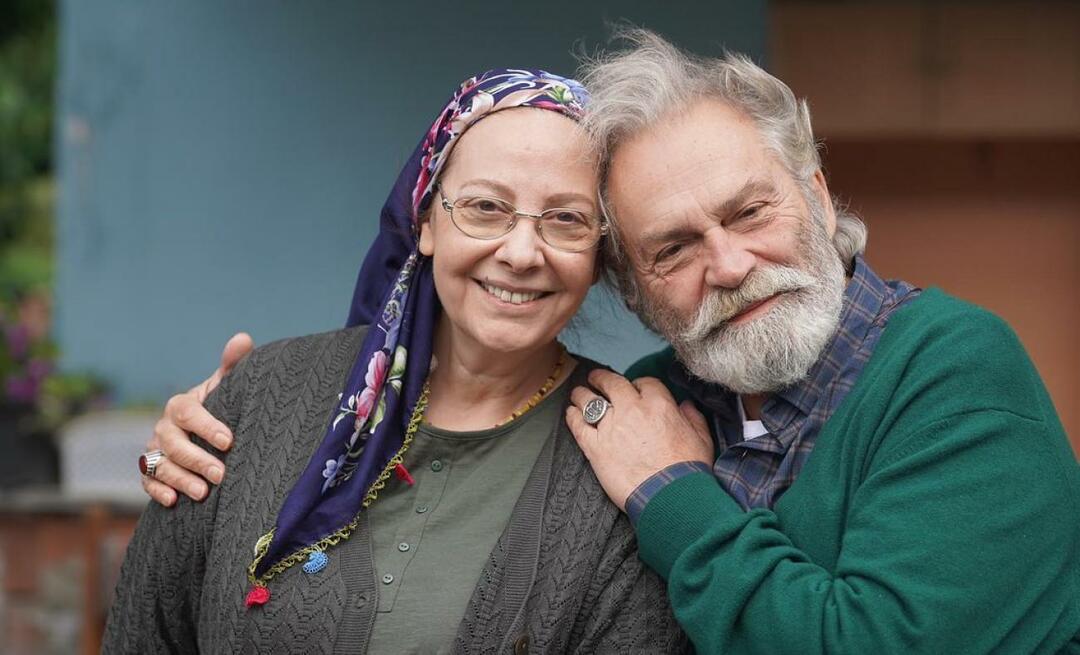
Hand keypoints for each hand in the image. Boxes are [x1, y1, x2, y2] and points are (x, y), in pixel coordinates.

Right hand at [141, 332, 253, 505]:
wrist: (202, 431)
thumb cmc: (219, 406)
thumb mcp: (226, 386)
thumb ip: (233, 365)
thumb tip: (242, 338)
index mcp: (181, 405)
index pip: (188, 413)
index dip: (206, 426)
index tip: (228, 441)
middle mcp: (163, 427)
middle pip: (173, 444)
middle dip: (197, 460)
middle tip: (221, 474)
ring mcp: (154, 450)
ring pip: (160, 465)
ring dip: (180, 480)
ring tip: (204, 493)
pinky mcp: (150, 471)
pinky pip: (147, 482)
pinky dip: (158, 491)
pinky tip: (174, 501)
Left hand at [566, 370, 713, 511]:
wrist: (671, 497)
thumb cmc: (689, 470)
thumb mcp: (702, 439)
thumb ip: (693, 418)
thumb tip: (685, 406)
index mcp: (659, 404)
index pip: (644, 382)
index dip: (638, 384)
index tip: (634, 389)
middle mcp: (632, 410)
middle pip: (611, 383)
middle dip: (602, 378)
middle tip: (596, 378)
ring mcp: (610, 427)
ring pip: (589, 400)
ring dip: (582, 394)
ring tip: (578, 393)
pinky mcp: (595, 448)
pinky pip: (578, 425)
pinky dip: (572, 416)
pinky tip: (570, 413)